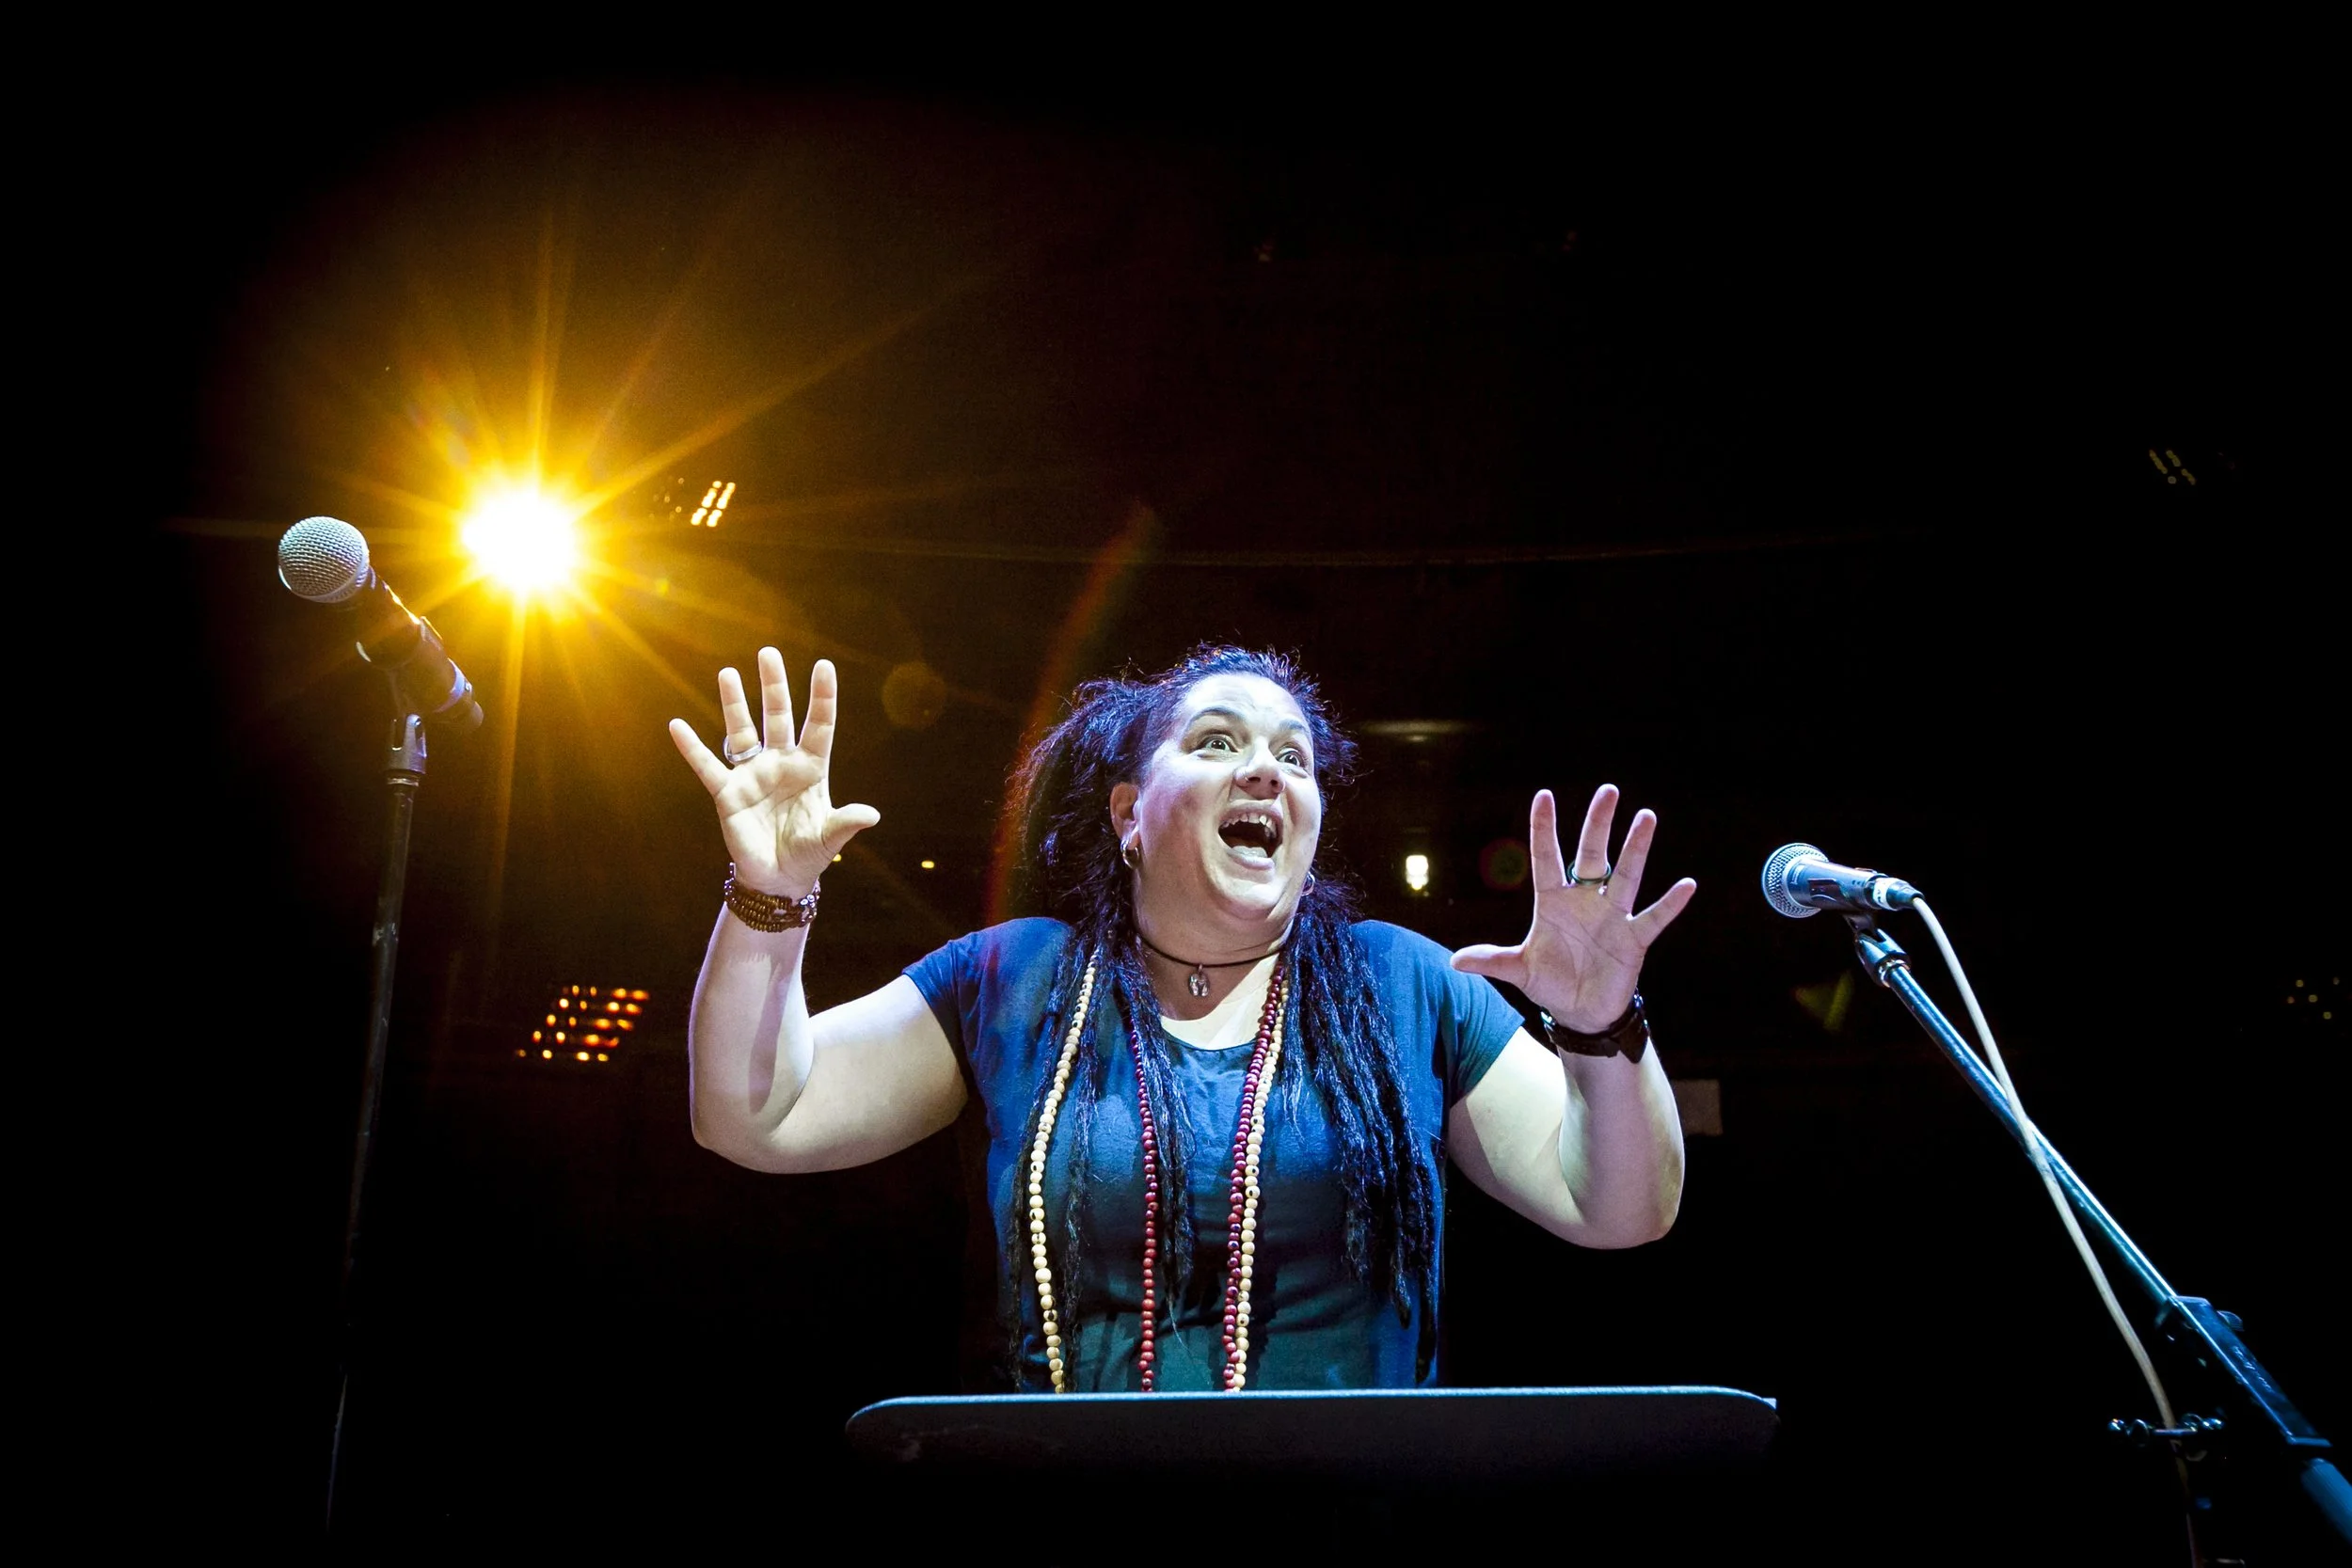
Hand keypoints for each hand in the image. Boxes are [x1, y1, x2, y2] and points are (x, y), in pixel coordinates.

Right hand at [670, 650, 880, 897]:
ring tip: (728, 673)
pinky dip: (692, 748)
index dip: (822, 697)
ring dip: (735, 703)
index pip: (819, 726)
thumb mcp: (830, 838)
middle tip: (769, 652)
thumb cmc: (808, 854)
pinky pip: (707, 766)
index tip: (824, 665)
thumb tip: (872, 814)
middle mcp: (781, 764)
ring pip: (743, 732)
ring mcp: (753, 775)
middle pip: (778, 717)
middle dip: (774, 686)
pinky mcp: (728, 794)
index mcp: (811, 768)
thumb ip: (847, 823)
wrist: (778, 879)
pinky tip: (677, 726)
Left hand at [1451, 785, 1696, 1032]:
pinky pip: (1653, 917)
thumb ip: (1491, 961)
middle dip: (1598, 824)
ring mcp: (1611, 918)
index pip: (1547, 857)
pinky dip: (1669, 904)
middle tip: (1609, 790)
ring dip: (1636, 848)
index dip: (1544, 829)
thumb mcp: (1519, 970)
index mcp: (1554, 902)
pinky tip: (1686, 884)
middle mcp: (1585, 901)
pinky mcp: (1633, 941)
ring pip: (1625, 876)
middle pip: (1592, 855)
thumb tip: (1453, 961)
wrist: (1581, 1013)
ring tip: (1647, 817)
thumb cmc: (1550, 983)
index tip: (1543, 796)